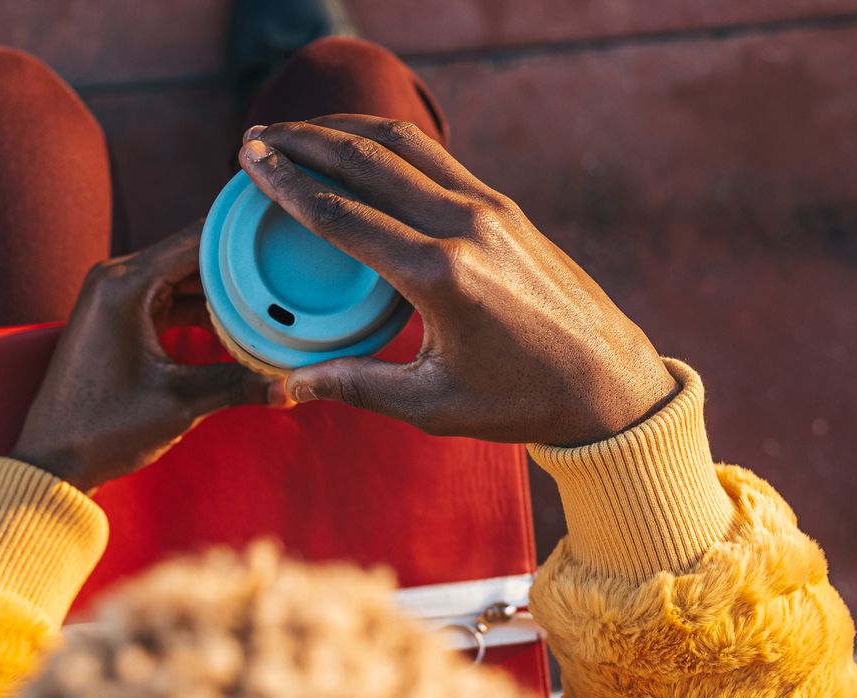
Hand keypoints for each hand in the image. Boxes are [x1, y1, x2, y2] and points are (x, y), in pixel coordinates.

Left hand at [12, 222, 279, 491]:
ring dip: (225, 292)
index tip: (285, 239)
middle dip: (241, 268)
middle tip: (290, 274)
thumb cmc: (105, 428)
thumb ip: (238, 386)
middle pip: (194, 255)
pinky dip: (203, 310)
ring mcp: (115, 296)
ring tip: (272, 303)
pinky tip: (238, 326)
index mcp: (126, 285)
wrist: (53, 459)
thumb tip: (292, 388)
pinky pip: (171, 299)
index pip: (199, 240)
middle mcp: (117, 278)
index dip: (244, 239)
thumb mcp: (181, 403)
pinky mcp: (119, 317)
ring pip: (185, 277)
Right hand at [237, 117, 677, 446]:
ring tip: (300, 133)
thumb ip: (358, 385)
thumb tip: (293, 384)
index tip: (250, 162)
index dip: (288, 185)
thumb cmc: (521, 400)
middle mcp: (465, 227)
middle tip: (257, 137)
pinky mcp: (507, 209)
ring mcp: (491, 210)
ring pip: (405, 147)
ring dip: (346, 133)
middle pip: (367, 162)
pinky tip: (365, 153)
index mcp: (440, 275)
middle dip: (305, 142)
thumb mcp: (432, 405)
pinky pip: (437, 162)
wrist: (606, 382)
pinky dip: (391, 149)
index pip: (344, 215)